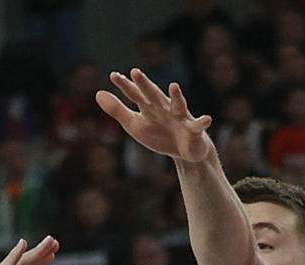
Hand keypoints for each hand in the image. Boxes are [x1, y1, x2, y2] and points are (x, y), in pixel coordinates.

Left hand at [96, 69, 213, 162]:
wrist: (185, 151)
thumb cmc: (159, 134)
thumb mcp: (134, 124)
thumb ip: (117, 110)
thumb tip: (97, 93)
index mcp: (149, 107)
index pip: (135, 94)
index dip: (125, 86)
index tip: (113, 75)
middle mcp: (165, 108)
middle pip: (153, 95)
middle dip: (145, 85)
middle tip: (135, 72)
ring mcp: (180, 117)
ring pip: (178, 105)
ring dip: (176, 96)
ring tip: (173, 86)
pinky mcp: (193, 130)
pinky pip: (198, 125)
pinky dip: (202, 122)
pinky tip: (207, 119)